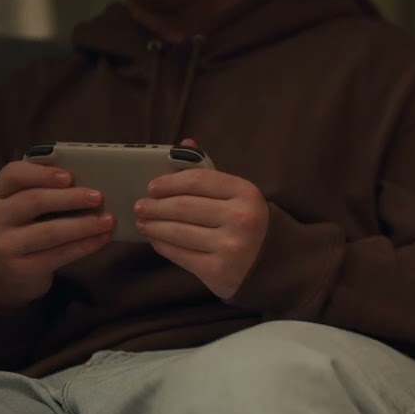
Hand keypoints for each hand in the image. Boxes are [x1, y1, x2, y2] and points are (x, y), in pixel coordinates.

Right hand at [0, 161, 113, 308]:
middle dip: (70, 198)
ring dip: (83, 225)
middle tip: (98, 197)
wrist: (6, 273)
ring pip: (49, 231)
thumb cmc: (25, 229)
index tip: (69, 176)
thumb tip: (88, 181)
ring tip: (108, 221)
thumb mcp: (24, 206)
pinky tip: (101, 239)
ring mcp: (5, 244)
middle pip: (34, 200)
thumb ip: (44, 190)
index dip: (42, 173)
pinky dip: (84, 245)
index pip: (13, 174)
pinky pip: (58, 254)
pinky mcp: (21, 267)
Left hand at [134, 141, 267, 299]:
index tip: (152, 188)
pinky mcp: (218, 270)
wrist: (273, 264)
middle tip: (140, 207)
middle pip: (183, 206)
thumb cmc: (248, 223)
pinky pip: (180, 254)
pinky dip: (163, 246)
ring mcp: (230, 246)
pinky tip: (157, 241)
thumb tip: (185, 143)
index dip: (169, 182)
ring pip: (177, 232)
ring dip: (154, 227)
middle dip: (156, 206)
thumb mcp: (238, 195)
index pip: (197, 180)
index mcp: (246, 193)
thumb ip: (210, 172)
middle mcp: (240, 218)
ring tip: (144, 223)